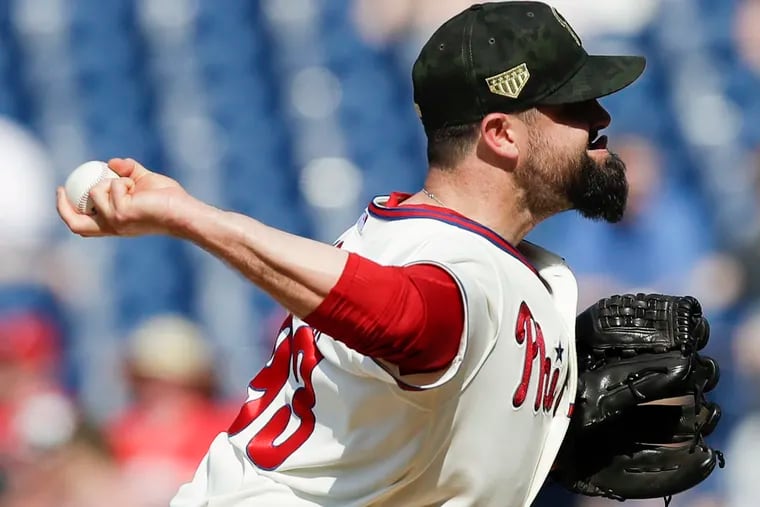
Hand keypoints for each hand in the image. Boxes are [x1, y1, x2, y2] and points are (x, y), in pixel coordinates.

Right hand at [57, 158, 192, 236]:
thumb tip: (111, 163)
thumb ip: (128, 172)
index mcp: (114, 224)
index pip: (83, 225)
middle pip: (74, 224)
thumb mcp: (143, 181)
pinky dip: (125, 180)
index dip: (67, 210)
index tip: (62, 190)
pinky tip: (140, 189)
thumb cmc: (168, 200)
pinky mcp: (121, 213)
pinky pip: (113, 185)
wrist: (183, 211)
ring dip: (113, 181)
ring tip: (134, 186)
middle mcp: (112, 226)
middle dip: (61, 207)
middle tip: (60, 187)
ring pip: (95, 191)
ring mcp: (115, 220)